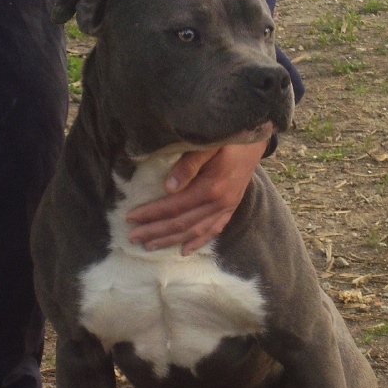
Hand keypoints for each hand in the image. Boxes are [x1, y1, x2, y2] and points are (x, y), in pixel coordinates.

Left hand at [126, 141, 266, 254]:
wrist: (256, 136)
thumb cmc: (229, 136)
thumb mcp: (208, 144)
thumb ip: (188, 164)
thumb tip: (168, 187)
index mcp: (212, 188)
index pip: (175, 206)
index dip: (152, 213)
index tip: (131, 218)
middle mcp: (219, 203)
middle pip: (182, 223)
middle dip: (155, 231)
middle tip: (132, 237)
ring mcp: (227, 208)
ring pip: (195, 231)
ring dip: (171, 240)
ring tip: (149, 246)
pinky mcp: (231, 208)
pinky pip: (213, 230)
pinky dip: (197, 242)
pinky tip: (184, 251)